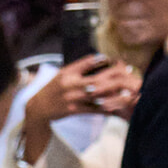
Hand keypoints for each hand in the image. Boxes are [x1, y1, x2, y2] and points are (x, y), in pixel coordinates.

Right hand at [22, 56, 140, 163]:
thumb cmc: (52, 88)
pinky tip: (116, 108)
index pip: (88, 62)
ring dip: (114, 94)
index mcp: (68, 72)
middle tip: (129, 75)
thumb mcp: (62, 73)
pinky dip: (105, 109)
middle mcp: (70, 84)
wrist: (37, 108)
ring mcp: (72, 98)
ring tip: (128, 93)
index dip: (105, 61)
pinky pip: (92, 110)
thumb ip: (80, 66)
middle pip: (97, 80)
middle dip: (115, 77)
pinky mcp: (73, 110)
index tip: (119, 60)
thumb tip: (100, 57)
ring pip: (97, 96)